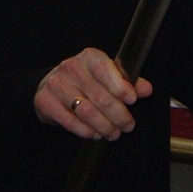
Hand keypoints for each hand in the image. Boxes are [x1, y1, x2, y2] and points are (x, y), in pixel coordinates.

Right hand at [35, 48, 152, 141]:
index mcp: (89, 57)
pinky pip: (70, 121)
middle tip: (127, 126)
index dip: (121, 87)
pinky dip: (86, 131)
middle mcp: (71, 67)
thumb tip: (146, 89)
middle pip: (99, 96)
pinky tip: (95, 135)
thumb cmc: (84, 82)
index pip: (106, 70)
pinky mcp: (46, 101)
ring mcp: (57, 84)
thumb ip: (127, 82)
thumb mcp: (106, 77)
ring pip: (86, 111)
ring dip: (104, 126)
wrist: (49, 88)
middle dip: (118, 115)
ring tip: (113, 134)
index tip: (132, 101)